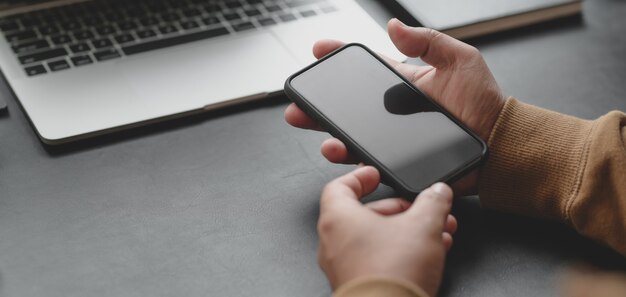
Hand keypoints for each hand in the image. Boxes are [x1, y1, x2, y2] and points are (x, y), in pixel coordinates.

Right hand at [285, 19, 505, 193]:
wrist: (499, 145)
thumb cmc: (484, 103)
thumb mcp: (461, 60)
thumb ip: (428, 42)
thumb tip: (394, 26)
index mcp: (404, 85)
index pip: (365, 69)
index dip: (340, 58)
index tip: (318, 50)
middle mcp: (393, 113)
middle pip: (347, 106)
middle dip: (319, 101)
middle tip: (298, 99)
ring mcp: (393, 139)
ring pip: (351, 134)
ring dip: (326, 129)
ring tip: (311, 123)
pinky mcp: (397, 162)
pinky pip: (367, 160)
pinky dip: (348, 156)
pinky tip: (337, 149)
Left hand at [318, 166, 456, 295]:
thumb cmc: (392, 273)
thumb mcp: (423, 226)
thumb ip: (432, 202)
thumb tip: (438, 192)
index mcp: (338, 218)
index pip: (338, 186)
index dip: (359, 177)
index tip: (375, 174)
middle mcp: (334, 242)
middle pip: (364, 214)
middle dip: (398, 208)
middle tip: (421, 207)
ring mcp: (344, 267)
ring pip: (375, 239)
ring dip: (405, 231)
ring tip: (435, 231)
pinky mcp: (358, 285)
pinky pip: (378, 260)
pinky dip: (400, 253)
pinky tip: (430, 254)